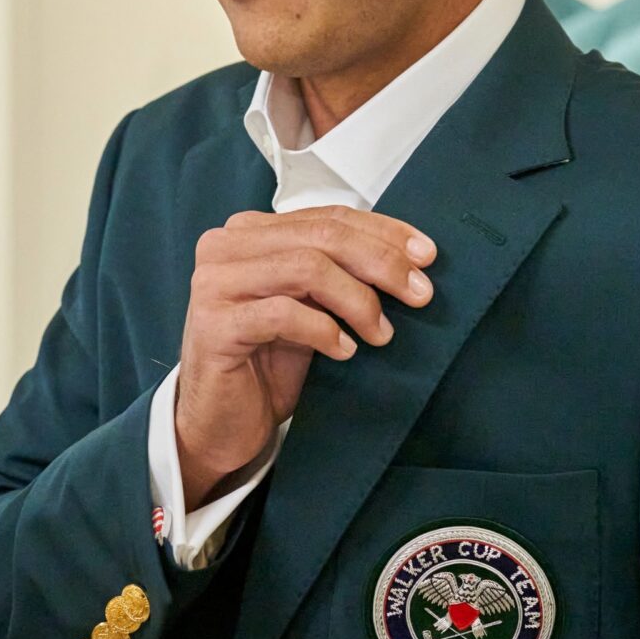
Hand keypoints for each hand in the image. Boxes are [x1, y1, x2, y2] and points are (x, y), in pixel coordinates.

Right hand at [174, 207, 436, 509]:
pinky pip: (283, 314)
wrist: (221, 422)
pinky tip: (344, 351)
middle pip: (323, 235)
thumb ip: (340, 272)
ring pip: (307, 268)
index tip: (426, 256)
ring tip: (381, 334)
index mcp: (250, 231)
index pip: (328, 216)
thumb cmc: (269, 362)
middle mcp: (225, 246)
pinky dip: (325, 331)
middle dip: (382, 263)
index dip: (383, 232)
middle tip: (420, 295)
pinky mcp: (213, 324)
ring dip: (358, 301)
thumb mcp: (311, 306)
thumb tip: (411, 259)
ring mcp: (214, 283)